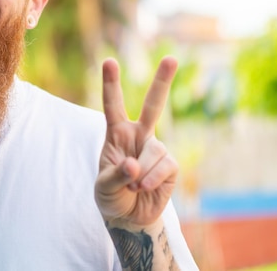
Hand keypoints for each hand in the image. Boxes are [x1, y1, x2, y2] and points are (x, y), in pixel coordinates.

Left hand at [95, 56, 178, 226]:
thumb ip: (116, 174)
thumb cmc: (111, 196)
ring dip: (141, 172)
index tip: (109, 61)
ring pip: (154, 149)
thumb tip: (135, 164)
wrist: (129, 217)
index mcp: (117, 133)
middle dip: (163, 82)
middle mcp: (138, 135)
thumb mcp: (103, 186)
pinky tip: (143, 188)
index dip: (111, 84)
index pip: (113, 105)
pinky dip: (151, 179)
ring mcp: (156, 148)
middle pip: (153, 105)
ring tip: (133, 185)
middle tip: (172, 58)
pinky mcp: (170, 165)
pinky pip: (165, 166)